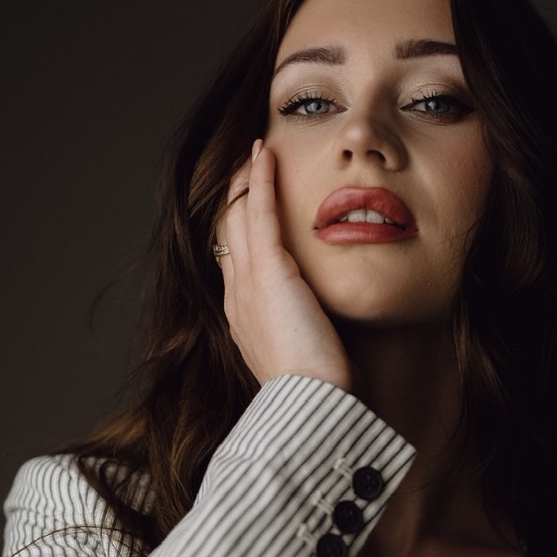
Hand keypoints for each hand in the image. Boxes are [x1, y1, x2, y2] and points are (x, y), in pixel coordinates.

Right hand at [215, 140, 352, 390]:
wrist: (310, 405)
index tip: (253, 207)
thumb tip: (327, 334)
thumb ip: (311, 336)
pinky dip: (262, 179)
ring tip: (255, 151)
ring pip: (239, 217)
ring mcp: (248, 283)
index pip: (237, 261)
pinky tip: (264, 152)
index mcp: (244, 318)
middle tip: (247, 167)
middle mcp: (237, 296)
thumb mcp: (310, 359)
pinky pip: (260, 213)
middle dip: (237, 198)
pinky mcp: (269, 272)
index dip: (243, 230)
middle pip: (229, 233)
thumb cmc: (318, 393)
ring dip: (246, 180)